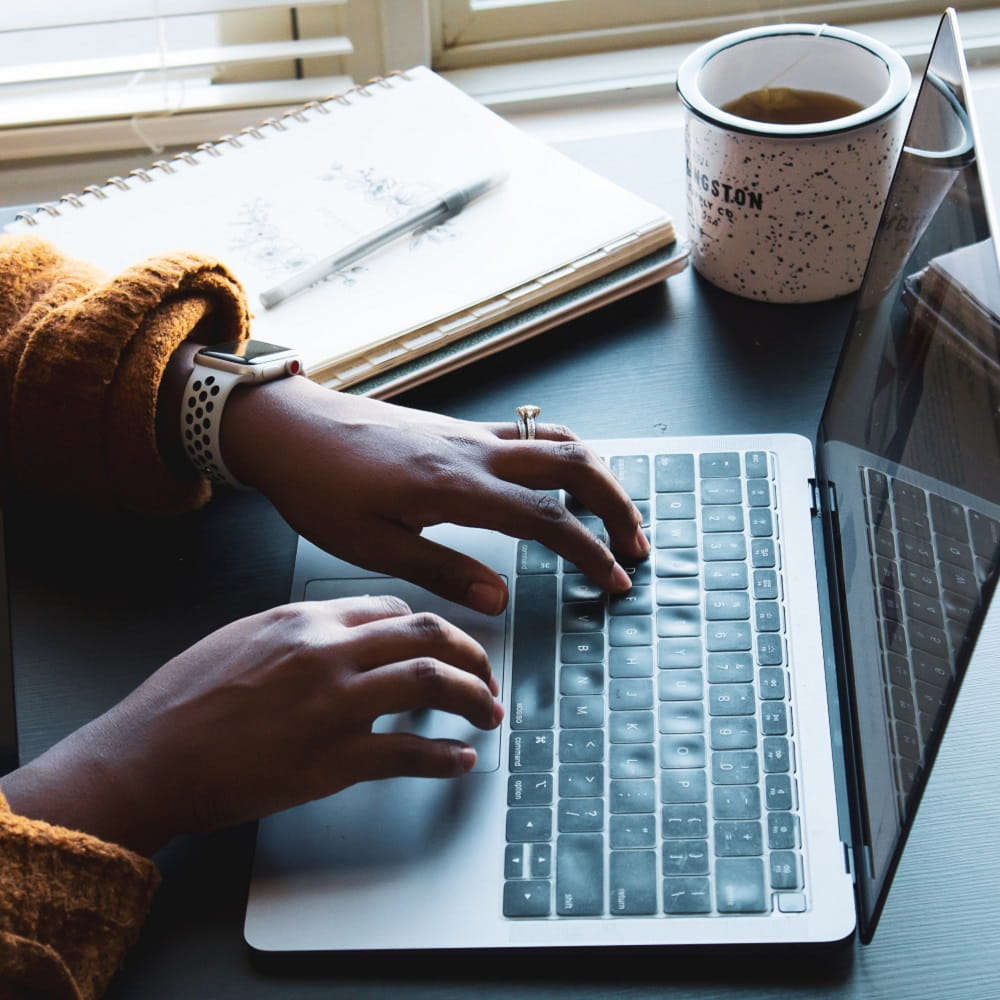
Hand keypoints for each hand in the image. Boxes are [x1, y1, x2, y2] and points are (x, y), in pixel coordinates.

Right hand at [1, 596, 501, 854]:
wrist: (147, 757)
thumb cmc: (184, 699)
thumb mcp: (243, 637)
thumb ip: (301, 630)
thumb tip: (350, 633)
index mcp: (305, 619)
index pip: (394, 609)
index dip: (430, 628)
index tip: (443, 647)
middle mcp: (328, 652)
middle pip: (428, 635)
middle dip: (472, 653)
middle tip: (488, 675)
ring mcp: (334, 705)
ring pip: (432, 683)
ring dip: (475, 698)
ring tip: (489, 713)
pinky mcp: (332, 761)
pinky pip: (408, 753)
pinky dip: (444, 758)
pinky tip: (459, 761)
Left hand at [220, 377, 648, 613]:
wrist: (290, 429)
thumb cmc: (320, 488)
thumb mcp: (373, 546)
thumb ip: (443, 571)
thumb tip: (501, 598)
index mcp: (456, 487)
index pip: (547, 518)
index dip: (590, 551)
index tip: (614, 580)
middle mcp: (474, 451)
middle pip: (574, 464)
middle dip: (617, 504)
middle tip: (635, 545)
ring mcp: (469, 433)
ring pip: (557, 440)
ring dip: (597, 475)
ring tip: (612, 513)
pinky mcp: (458, 428)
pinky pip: (530, 433)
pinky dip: (563, 456)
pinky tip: (560, 482)